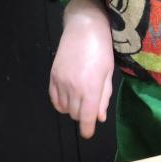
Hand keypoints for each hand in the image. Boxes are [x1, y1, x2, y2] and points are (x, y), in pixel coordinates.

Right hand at [49, 0, 113, 138]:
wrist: (84, 28)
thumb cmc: (102, 49)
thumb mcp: (108, 74)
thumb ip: (103, 97)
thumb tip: (99, 117)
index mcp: (90, 88)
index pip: (85, 117)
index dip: (87, 129)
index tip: (88, 133)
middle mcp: (73, 88)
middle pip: (75, 114)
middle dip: (83, 115)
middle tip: (90, 105)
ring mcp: (60, 82)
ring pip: (64, 108)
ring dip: (72, 108)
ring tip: (80, 97)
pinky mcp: (52, 76)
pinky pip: (54, 99)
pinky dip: (61, 102)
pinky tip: (68, 96)